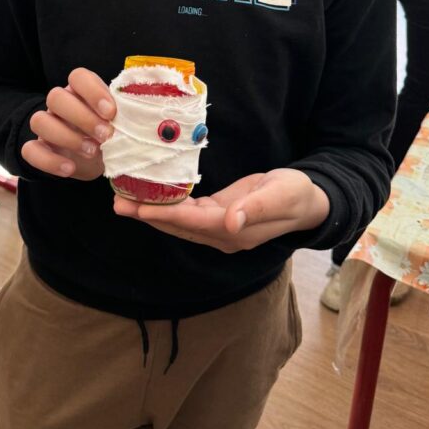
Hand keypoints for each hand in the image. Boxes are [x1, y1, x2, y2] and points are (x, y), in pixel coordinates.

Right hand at [21, 68, 115, 179]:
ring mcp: (47, 125)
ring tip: (92, 152)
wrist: (98, 160)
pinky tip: (70, 169)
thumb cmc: (112, 134)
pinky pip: (30, 150)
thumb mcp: (121, 124)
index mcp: (81, 91)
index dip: (92, 91)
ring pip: (39, 120)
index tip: (112, 112)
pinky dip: (49, 161)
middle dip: (82, 117)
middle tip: (106, 135)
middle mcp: (61, 104)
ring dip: (66, 137)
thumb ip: (125, 117)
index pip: (78, 76)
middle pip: (55, 97)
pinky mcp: (39, 148)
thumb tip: (144, 122)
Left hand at [113, 168, 329, 252]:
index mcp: (237, 231)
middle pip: (179, 227)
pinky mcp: (218, 215)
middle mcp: (223, 234)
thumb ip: (256, 209)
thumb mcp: (281, 196)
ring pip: (179, 222)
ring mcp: (220, 227)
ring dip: (151, 213)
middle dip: (148, 215)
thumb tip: (231, 222)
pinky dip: (167, 206)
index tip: (140, 208)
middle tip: (118, 204)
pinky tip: (148, 198)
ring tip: (123, 202)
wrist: (309, 200)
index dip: (167, 215)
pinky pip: (187, 214)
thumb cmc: (297, 195)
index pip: (194, 223)